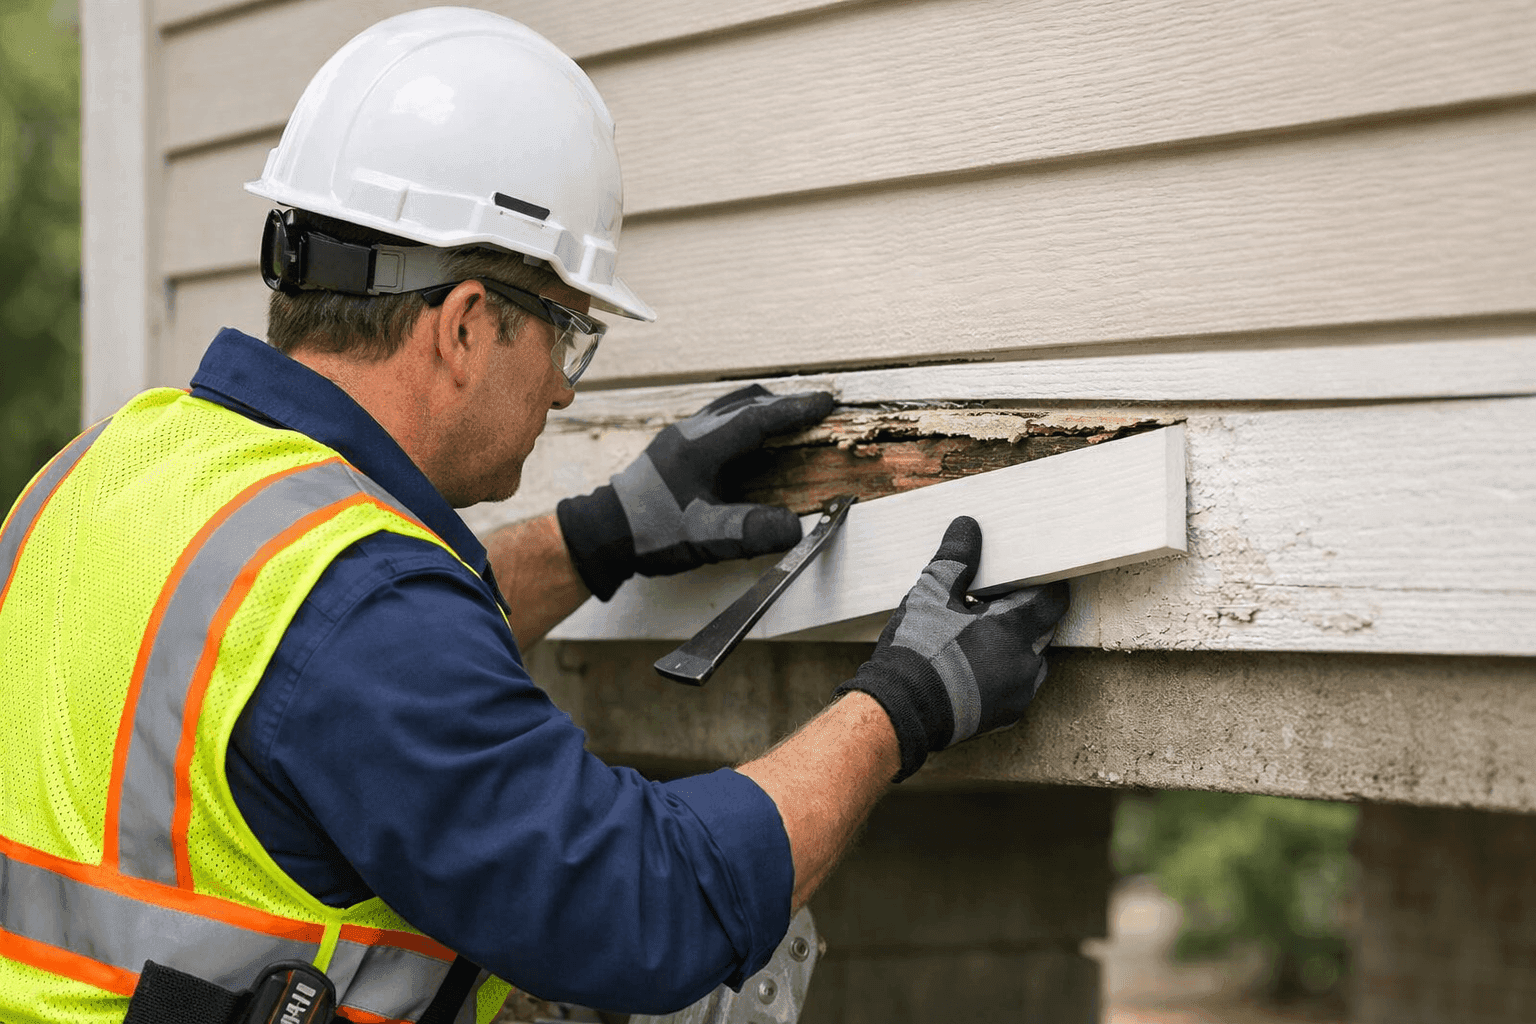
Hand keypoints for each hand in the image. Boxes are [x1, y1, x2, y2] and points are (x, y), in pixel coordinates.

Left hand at [556, 384, 833, 598]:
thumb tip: (795, 529)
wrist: (603, 534)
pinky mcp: (672, 448)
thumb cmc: (650, 534)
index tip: (826, 403)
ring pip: (728, 407)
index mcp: (701, 448)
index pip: (757, 418)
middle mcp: (690, 433)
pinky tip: (749, 441)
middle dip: (784, 404)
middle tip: (815, 408)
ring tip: (788, 418)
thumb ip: (751, 532)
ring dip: (762, 408)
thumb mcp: (706, 538)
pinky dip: (742, 420)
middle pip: (744, 403)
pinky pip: (716, 420)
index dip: (795, 410)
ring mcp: (678, 437)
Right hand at [833, 515, 1069, 781]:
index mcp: (1013, 632)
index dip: (1044, 586)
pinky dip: (1000, 672)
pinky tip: (970, 664)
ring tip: (977, 635)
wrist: (898, 712)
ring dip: (1011, 646)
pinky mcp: (1003, 716)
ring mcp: (1017, 696)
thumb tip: (967, 526)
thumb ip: (955, 560)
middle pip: (1040, 630)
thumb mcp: (930, 596)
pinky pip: (1013, 687)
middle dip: (1021, 615)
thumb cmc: (914, 654)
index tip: (1030, 577)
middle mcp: (1025, 666)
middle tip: (990, 603)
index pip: (1052, 601)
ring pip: (1028, 660)